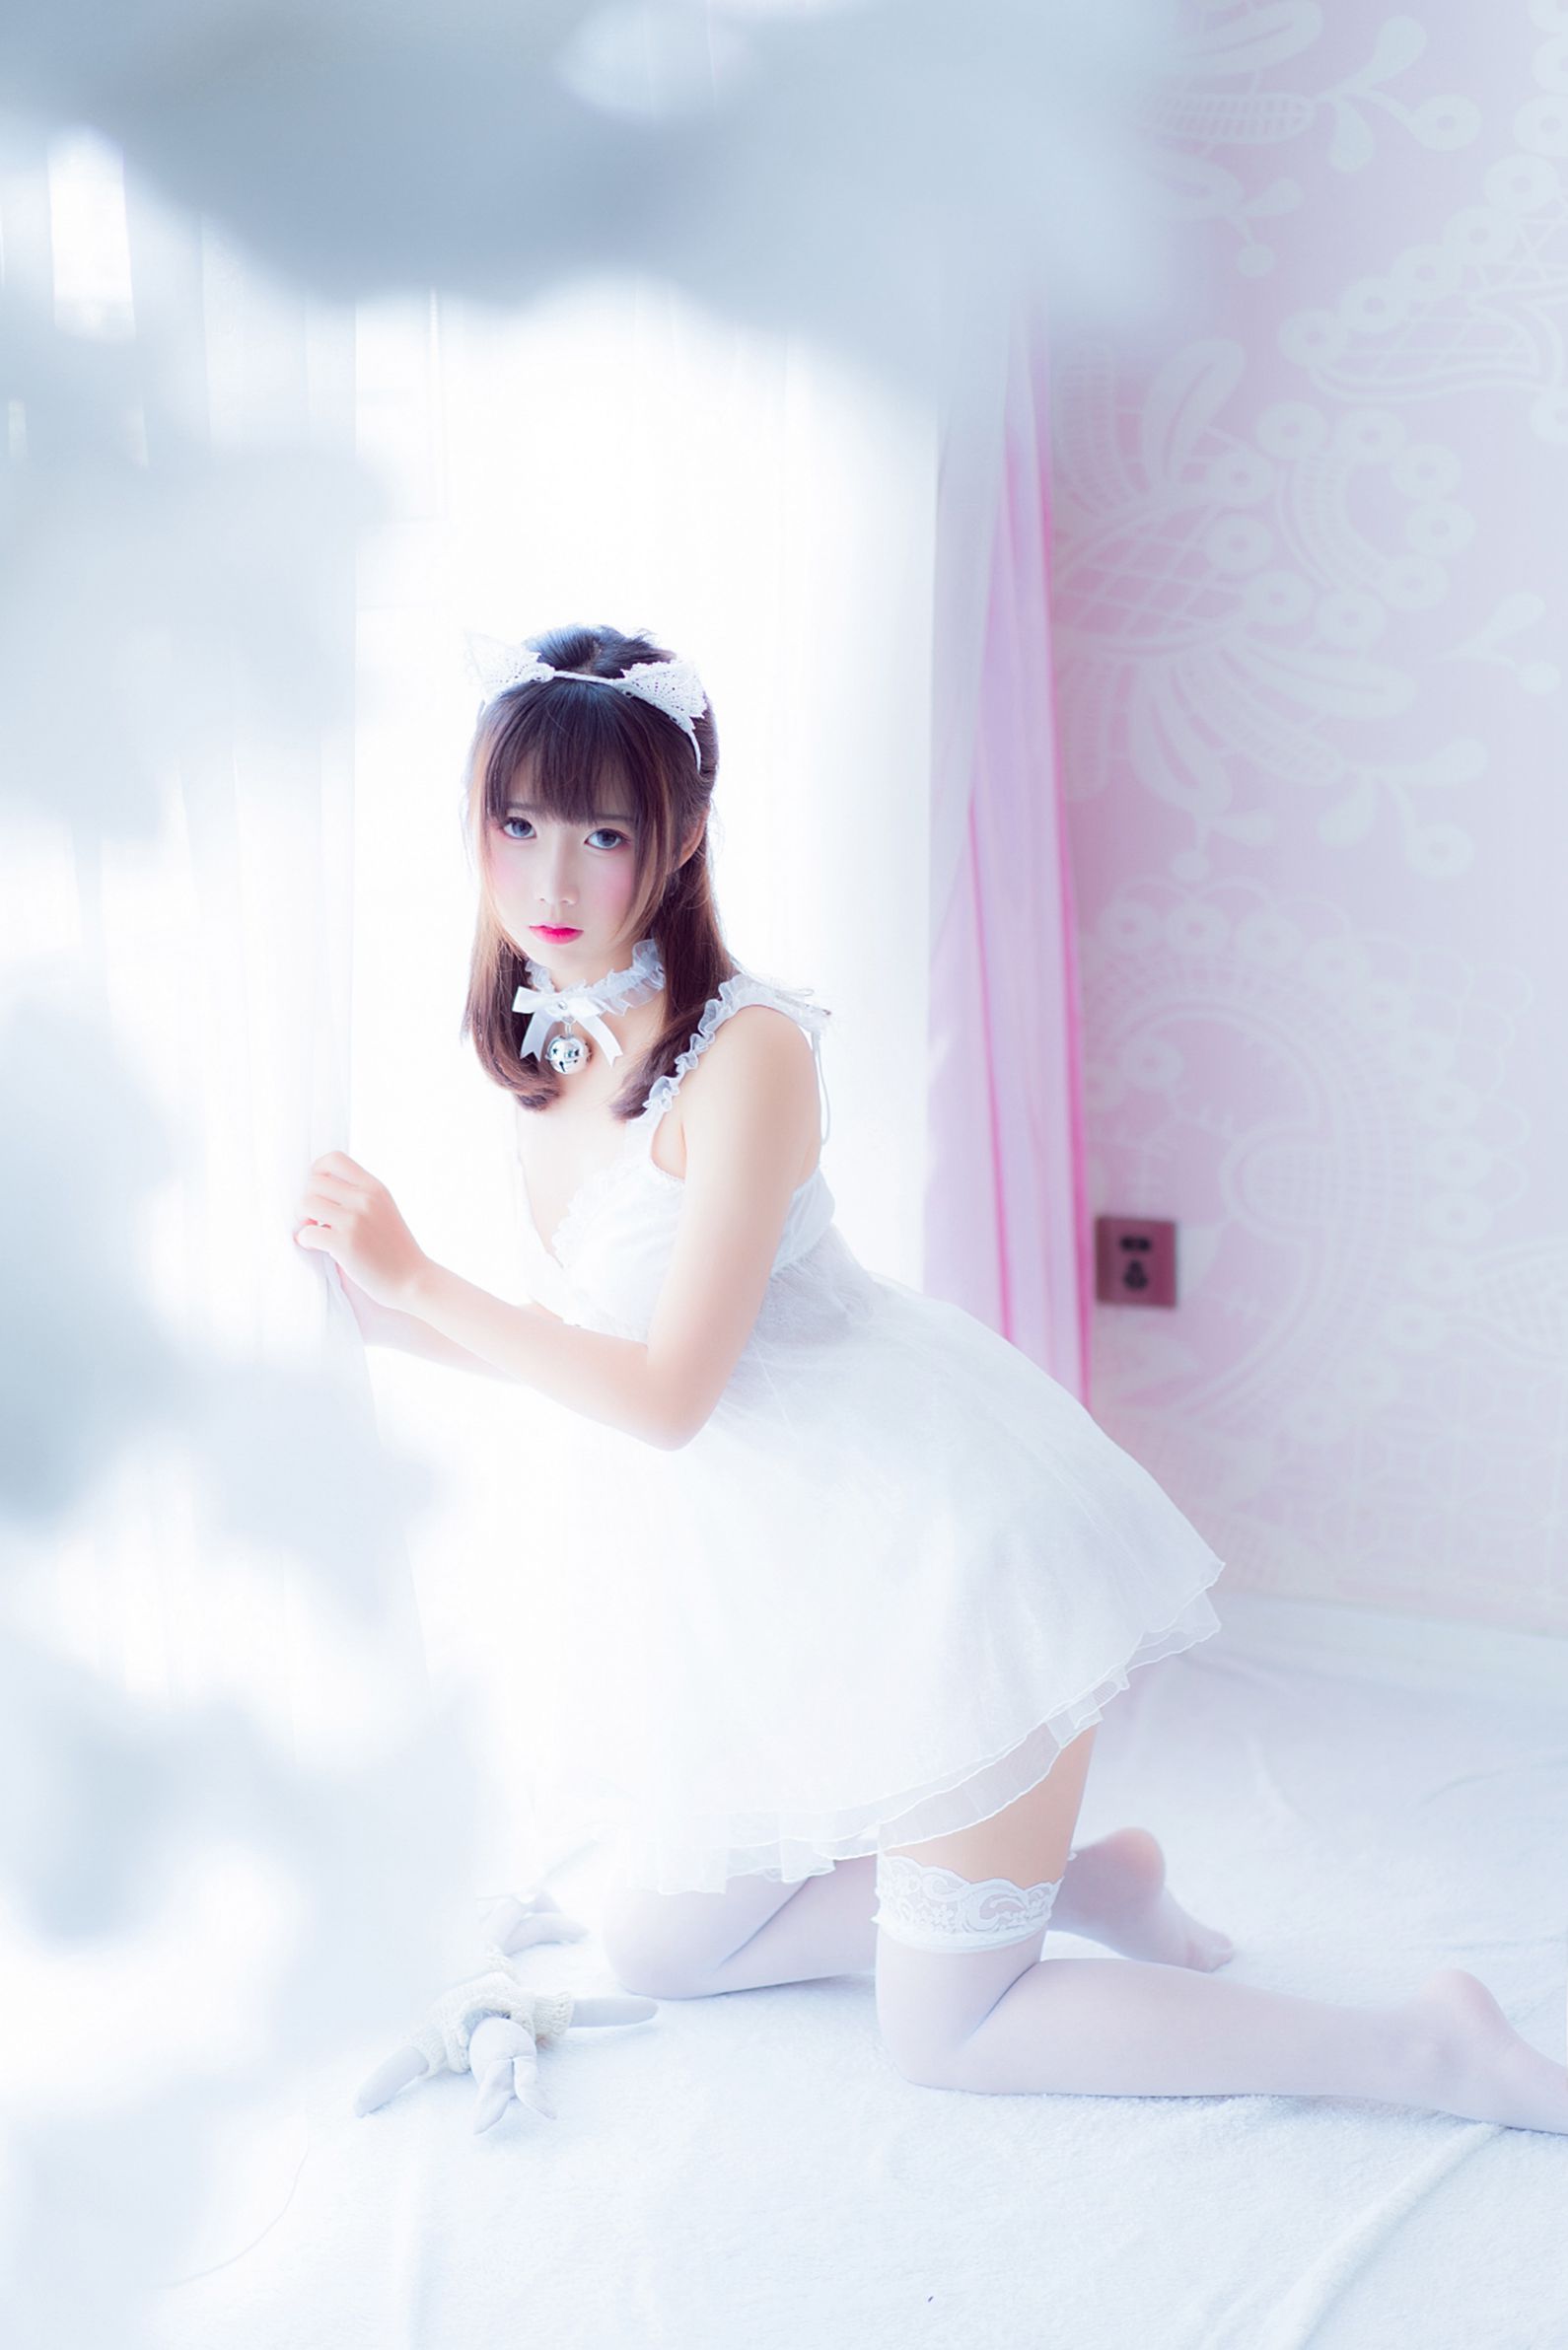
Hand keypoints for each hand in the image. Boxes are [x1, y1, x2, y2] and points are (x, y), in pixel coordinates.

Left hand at [293, 1151, 427, 1310]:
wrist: (413, 1280)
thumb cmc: (396, 1249)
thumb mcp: (384, 1210)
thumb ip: (361, 1196)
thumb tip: (319, 1189)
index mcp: (375, 1187)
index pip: (335, 1159)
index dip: (317, 1171)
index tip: (319, 1192)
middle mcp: (365, 1199)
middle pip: (314, 1183)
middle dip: (308, 1201)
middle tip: (315, 1219)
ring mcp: (355, 1220)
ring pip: (306, 1204)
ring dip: (303, 1219)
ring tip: (313, 1232)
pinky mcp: (345, 1244)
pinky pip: (307, 1233)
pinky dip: (305, 1241)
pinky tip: (315, 1248)